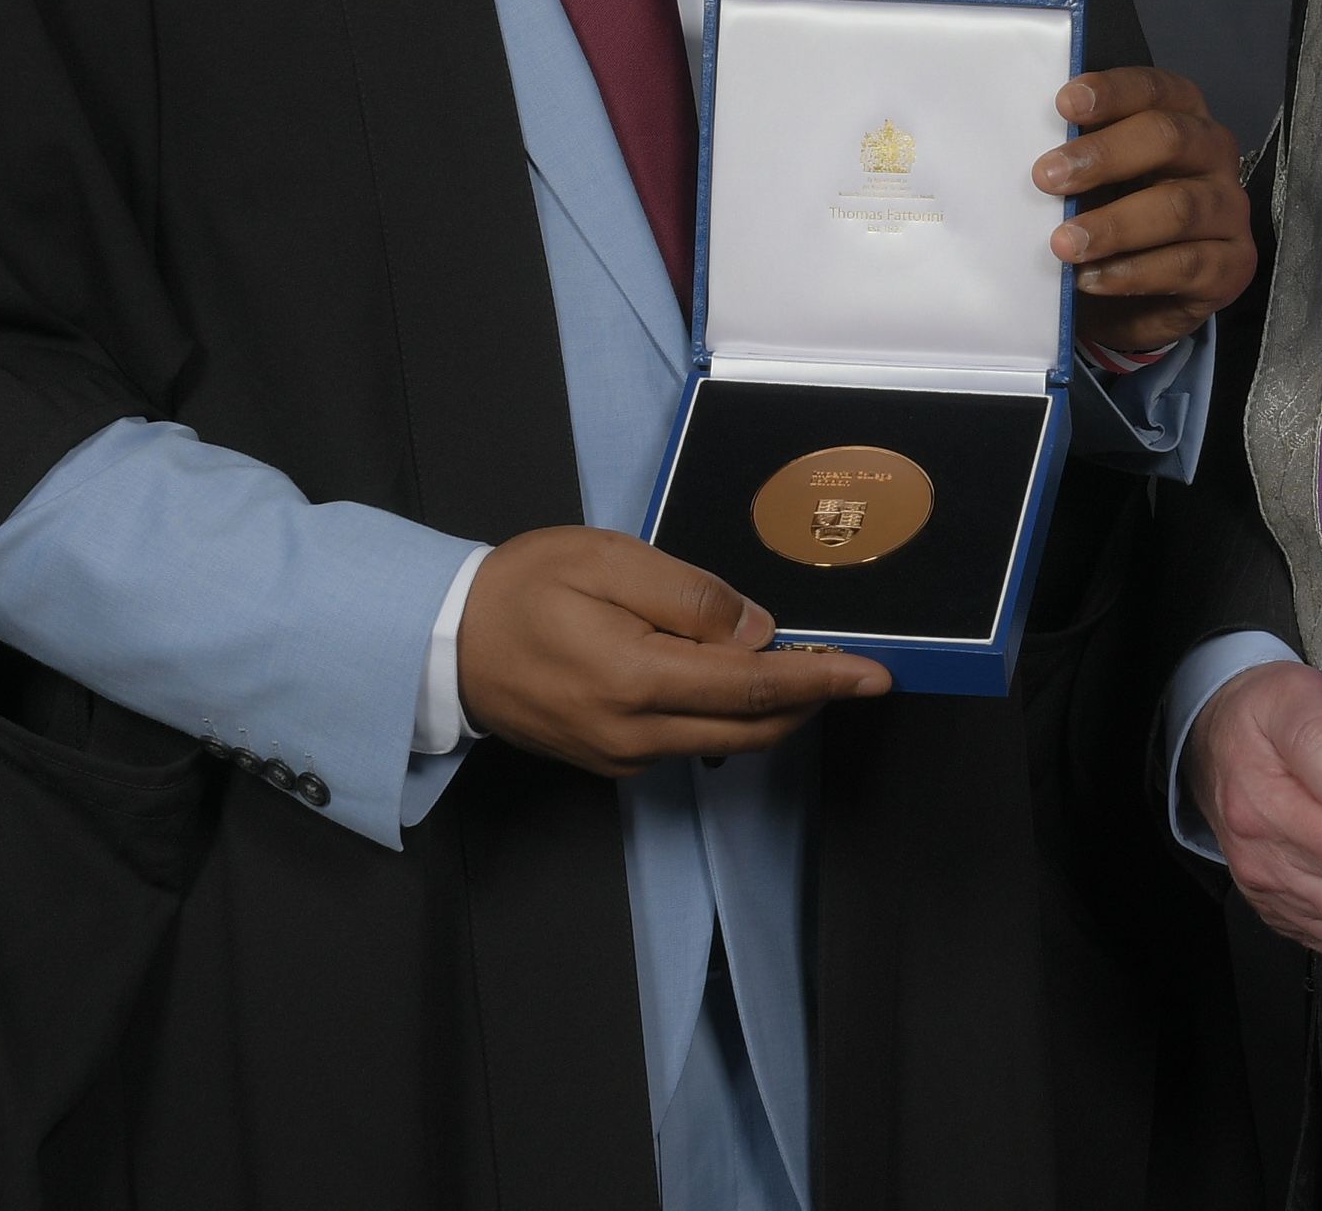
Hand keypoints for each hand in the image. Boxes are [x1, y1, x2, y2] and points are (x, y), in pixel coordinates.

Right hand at [455, 525, 888, 776]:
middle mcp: (635, 735)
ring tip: (803, 665)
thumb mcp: (608, 561)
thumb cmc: (523, 587)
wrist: (445, 642)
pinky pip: (688, 742)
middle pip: (752, 726)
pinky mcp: (610, 760)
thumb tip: (759, 631)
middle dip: (811, 700)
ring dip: (772, 707)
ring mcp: (622, 756)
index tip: (876, 676)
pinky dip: (727, 713)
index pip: (753, 685)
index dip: (822, 680)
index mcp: (637, 680)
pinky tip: (732, 677)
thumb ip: (689, 596)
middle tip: (853, 668)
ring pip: (724, 739)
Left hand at [1035, 67, 1256, 359]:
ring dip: (1115, 225)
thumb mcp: (1091, 183)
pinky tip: (1092, 279)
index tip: (1064, 105)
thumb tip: (1028, 151)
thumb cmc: (1108, 217)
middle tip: (1047, 177)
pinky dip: (1134, 272)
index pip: (1154, 89)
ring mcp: (1229, 210)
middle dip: (1104, 155)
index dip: (1112, 93)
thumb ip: (1074, 160)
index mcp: (1181, 116)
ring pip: (1179, 207)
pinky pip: (1187, 264)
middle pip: (1170, 138)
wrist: (1133, 301)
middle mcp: (1213, 154)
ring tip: (1064, 244)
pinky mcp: (1233, 265)